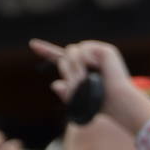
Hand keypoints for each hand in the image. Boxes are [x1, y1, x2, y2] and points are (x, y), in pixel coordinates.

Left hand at [28, 38, 149, 134]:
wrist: (117, 103)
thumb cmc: (101, 105)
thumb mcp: (78, 100)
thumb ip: (65, 91)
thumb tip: (55, 84)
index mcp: (82, 69)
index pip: (61, 57)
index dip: (46, 50)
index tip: (32, 44)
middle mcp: (90, 59)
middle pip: (65, 54)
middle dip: (68, 69)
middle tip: (80, 81)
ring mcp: (98, 53)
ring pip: (72, 50)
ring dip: (76, 66)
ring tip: (87, 77)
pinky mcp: (105, 50)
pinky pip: (84, 50)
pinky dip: (87, 61)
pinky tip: (97, 68)